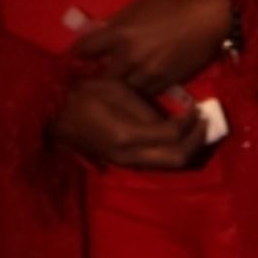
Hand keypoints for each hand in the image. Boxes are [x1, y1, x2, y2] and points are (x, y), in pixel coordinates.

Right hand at [49, 77, 209, 171]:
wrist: (52, 115)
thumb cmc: (83, 95)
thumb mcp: (116, 92)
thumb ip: (145, 109)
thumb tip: (172, 120)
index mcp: (128, 136)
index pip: (172, 136)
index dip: (190, 123)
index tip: (198, 107)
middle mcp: (130, 156)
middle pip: (177, 159)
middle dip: (196, 142)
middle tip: (205, 121)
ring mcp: (126, 163)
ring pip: (168, 165)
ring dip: (187, 148)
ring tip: (196, 128)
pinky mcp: (124, 163)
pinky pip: (156, 162)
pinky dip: (172, 151)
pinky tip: (177, 136)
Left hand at [73, 0, 232, 93]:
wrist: (212, 15)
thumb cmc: (176, 1)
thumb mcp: (141, 3)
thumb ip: (120, 20)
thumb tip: (104, 31)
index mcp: (120, 34)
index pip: (85, 49)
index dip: (78, 53)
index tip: (77, 55)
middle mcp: (130, 57)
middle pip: (103, 76)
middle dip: (100, 74)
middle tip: (100, 72)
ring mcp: (149, 73)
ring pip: (125, 89)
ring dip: (122, 84)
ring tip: (122, 80)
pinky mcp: (167, 82)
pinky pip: (147, 92)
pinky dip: (142, 88)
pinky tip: (144, 81)